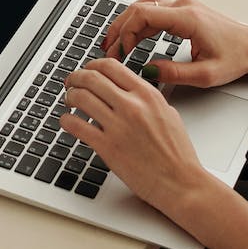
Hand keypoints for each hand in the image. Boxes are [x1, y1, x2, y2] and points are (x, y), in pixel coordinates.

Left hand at [59, 57, 223, 213]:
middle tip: (71, 82)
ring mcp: (118, 126)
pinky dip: (66, 120)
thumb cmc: (177, 154)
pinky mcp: (108, 147)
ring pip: (81, 98)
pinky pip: (77, 126)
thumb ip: (147, 99)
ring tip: (69, 101)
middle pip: (92, 78)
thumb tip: (128, 91)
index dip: (93, 65)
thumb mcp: (168, 114)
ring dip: (70, 97)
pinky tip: (67, 121)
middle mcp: (132, 106)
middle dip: (76, 77)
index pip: (111, 66)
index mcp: (147, 95)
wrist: (181, 182)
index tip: (87, 70)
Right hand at [100, 0, 247, 89]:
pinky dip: (139, 24)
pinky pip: (155, 11)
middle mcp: (183, 6)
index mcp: (187, 17)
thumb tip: (147, 71)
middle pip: (139, 8)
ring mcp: (184, 6)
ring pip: (145, 7)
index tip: (120, 52)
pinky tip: (132, 38)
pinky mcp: (184, 11)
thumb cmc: (236, 58)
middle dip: (120, 28)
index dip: (125, 32)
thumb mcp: (205, 75)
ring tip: (114, 42)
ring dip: (127, 23)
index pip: (143, 15)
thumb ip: (173, 73)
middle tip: (109, 49)